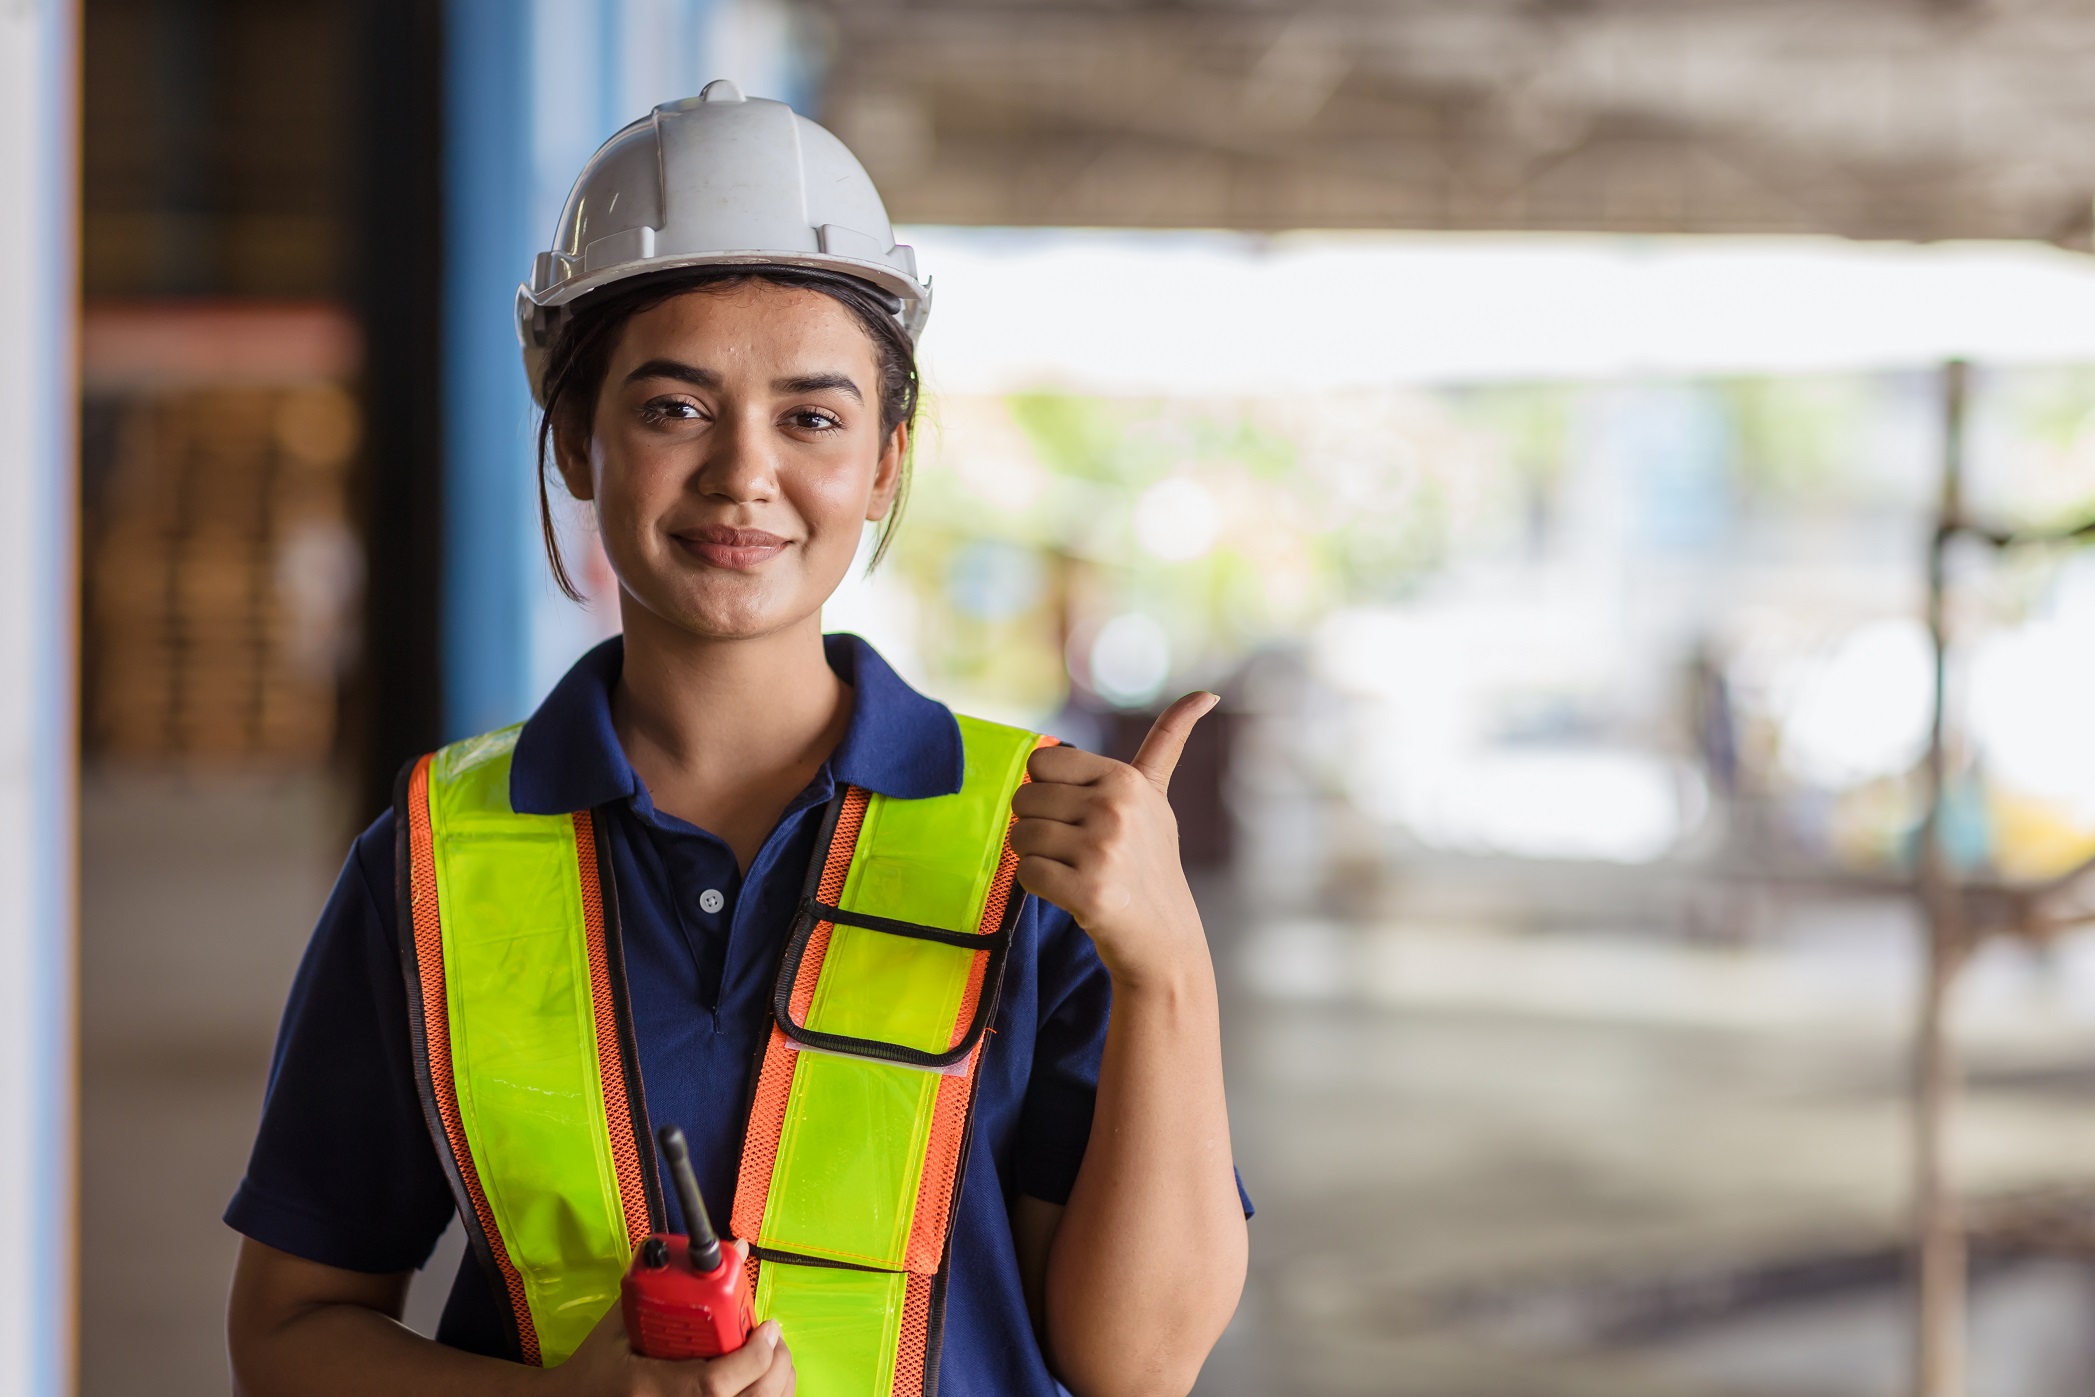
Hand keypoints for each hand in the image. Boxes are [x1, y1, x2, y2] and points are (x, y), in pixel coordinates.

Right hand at [549, 1256, 791, 1396]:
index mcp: (651, 1388)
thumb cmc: (596, 1367)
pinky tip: (759, 1379)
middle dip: (774, 1364)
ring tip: (768, 1355)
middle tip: (771, 1336)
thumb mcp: (621, 1323)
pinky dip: (767, 1395)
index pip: (713, 1383)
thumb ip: (670, 1286)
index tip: (766, 1327)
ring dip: (776, 1382)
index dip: (752, 1356)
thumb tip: (730, 1248)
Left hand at [1010, 692, 1219, 991]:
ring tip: (1075, 872)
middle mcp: (1116, 809)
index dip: (1049, 791)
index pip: (1042, 762)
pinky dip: (1037, 887)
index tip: (1079, 814)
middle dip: (1040, 826)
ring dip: (1037, 858)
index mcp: (1127, 780)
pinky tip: (1069, 894)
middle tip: (1076, 850)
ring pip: (1021, 836)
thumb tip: (1207, 693)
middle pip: (1025, 799)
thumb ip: (1167, 742)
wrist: (1164, 939)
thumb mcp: (1156, 798)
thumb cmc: (1149, 863)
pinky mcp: (1089, 892)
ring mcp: (1103, 851)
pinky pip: (1026, 874)